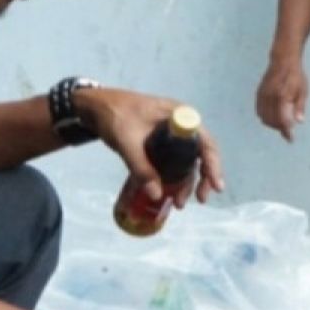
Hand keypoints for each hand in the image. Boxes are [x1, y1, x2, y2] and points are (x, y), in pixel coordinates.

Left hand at [76, 87, 224, 207]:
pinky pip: (174, 160)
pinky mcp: (161, 141)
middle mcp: (181, 124)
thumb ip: (141, 167)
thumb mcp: (127, 141)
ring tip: (179, 203)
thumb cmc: (113, 116)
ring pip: (187, 159)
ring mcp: (171, 132)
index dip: (213, 165)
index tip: (216, 186)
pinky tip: (169, 192)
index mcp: (179, 116)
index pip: (205, 142)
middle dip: (201, 178)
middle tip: (198, 199)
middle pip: (201, 153)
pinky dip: (175, 176)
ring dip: (186, 181)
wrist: (93, 106)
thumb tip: (157, 196)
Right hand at [256, 56, 308, 142]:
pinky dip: (265, 117)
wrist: (283, 60)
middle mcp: (271, 96)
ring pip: (264, 118)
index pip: (283, 120)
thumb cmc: (296, 76)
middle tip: (288, 130)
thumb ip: (300, 107)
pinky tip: (273, 117)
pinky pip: (259, 111)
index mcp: (282, 96)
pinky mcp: (259, 93)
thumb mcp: (303, 90)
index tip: (291, 139)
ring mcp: (263, 95)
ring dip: (272, 124)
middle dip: (279, 128)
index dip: (286, 132)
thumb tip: (300, 122)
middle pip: (272, 121)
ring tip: (281, 124)